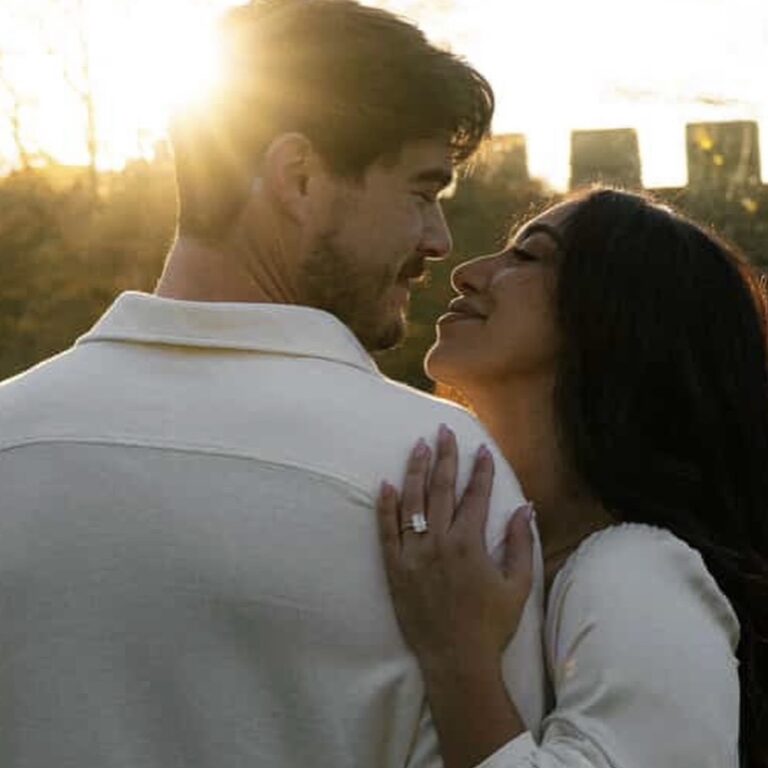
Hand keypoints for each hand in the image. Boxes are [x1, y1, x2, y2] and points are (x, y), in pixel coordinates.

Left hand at [377, 425, 534, 674]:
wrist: (456, 660)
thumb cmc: (491, 625)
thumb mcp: (518, 586)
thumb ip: (520, 544)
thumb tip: (525, 507)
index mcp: (470, 544)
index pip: (476, 496)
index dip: (480, 470)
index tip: (481, 449)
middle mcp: (439, 542)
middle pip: (441, 490)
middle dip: (445, 457)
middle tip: (444, 430)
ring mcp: (413, 554)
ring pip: (412, 502)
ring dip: (416, 471)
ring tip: (419, 446)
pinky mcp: (395, 569)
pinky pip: (386, 531)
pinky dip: (386, 506)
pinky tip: (386, 484)